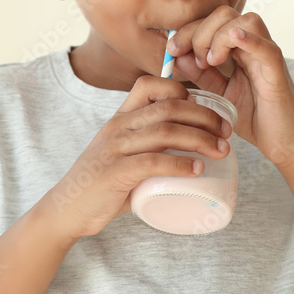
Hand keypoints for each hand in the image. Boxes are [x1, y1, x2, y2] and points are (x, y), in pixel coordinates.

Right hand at [43, 75, 233, 242]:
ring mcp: (115, 148)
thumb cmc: (103, 183)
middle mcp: (118, 126)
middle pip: (169, 107)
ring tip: (221, 151)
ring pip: (166, 132)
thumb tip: (191, 147)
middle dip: (205, 117)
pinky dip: (180, 164)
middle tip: (226, 133)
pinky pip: (153, 162)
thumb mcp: (123, 153)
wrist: (67, 209)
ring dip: (201, 139)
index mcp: (121, 117)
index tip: (207, 111)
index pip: (151, 85)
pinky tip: (197, 170)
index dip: (183, 91)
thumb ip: (150, 145)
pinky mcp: (115, 173)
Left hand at [165, 6, 293, 168]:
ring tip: (210, 62)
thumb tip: (176, 57)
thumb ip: (201, 75)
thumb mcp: (219, 95)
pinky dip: (249, 39)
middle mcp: (255, 47)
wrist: (283, 144)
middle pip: (226, 14)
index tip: (172, 50)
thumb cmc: (255, 118)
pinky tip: (233, 40)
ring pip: (247, 21)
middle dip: (200, 31)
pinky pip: (266, 48)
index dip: (188, 31)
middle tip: (192, 57)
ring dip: (220, 36)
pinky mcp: (277, 73)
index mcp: (239, 50)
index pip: (212, 22)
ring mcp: (267, 57)